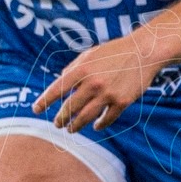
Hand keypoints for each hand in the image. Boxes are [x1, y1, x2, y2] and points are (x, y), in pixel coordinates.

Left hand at [35, 33, 161, 132]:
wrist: (144, 51)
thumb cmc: (114, 51)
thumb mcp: (89, 54)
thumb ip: (73, 68)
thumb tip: (60, 83)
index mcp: (82, 69)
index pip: (57, 89)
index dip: (44, 101)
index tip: (36, 109)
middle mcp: (93, 83)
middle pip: (70, 108)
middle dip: (60, 118)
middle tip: (56, 123)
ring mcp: (108, 94)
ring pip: (85, 118)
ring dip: (75, 126)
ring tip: (70, 129)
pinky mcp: (122, 102)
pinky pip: (107, 119)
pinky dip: (99, 125)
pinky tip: (95, 126)